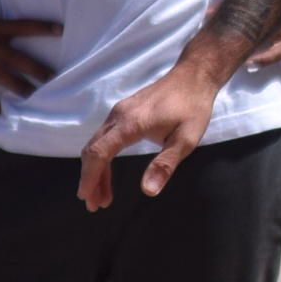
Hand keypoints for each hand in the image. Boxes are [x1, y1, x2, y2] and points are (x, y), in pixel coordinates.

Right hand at [76, 59, 224, 210]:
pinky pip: (105, 138)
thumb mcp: (186, 139)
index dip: (90, 177)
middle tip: (94, 205)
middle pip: (92, 150)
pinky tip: (108, 174)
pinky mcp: (123, 113)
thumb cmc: (192, 107)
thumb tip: (147, 191)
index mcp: (130, 123)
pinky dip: (103, 158)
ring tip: (101, 197)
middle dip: (90, 179)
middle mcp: (118, 116)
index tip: (87, 197)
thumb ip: (165, 165)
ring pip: (97, 144)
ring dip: (95, 171)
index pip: (99, 153)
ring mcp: (119, 113)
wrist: (194, 76)